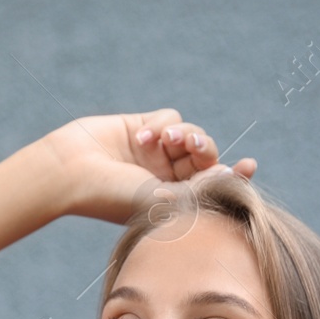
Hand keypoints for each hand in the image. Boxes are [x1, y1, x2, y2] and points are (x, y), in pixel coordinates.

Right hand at [39, 108, 256, 223]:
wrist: (70, 172)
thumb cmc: (112, 196)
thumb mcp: (160, 200)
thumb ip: (199, 190)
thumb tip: (231, 174)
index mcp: (172, 201)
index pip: (211, 187)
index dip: (234, 176)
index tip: (249, 166)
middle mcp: (166, 178)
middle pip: (205, 156)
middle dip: (204, 148)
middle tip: (195, 147)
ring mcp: (155, 153)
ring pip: (190, 133)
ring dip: (184, 133)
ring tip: (167, 140)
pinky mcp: (143, 128)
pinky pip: (170, 117)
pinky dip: (161, 125)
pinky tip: (141, 138)